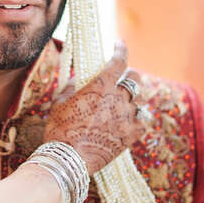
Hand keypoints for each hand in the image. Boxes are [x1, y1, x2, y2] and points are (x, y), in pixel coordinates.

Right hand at [45, 42, 150, 174]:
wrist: (68, 159)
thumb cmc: (59, 129)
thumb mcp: (59, 102)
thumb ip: (71, 86)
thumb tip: (77, 79)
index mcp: (101, 86)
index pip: (119, 60)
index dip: (120, 49)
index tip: (119, 43)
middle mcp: (118, 98)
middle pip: (135, 79)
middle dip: (129, 76)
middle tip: (121, 81)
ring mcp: (127, 117)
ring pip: (140, 100)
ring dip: (132, 99)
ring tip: (124, 104)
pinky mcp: (132, 135)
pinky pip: (144, 122)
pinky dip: (139, 119)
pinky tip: (132, 121)